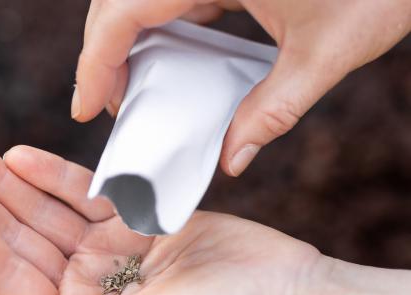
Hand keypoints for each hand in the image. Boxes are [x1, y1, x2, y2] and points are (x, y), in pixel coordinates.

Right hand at [73, 0, 410, 175]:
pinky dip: (161, 22)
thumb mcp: (328, 51)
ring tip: (133, 87)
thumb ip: (273, 109)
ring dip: (129, 37)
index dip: (94, 60)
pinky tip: (172, 55)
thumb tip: (231, 161)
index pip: (124, 8)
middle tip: (108, 104)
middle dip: (104, 52)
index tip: (84, 107)